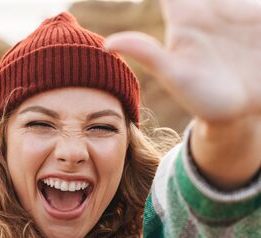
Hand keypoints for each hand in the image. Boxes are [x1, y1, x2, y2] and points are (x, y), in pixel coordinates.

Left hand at [105, 0, 260, 122]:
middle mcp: (210, 5)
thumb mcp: (177, 77)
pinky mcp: (258, 16)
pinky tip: (243, 6)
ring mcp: (236, 8)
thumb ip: (148, 55)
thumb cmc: (205, 99)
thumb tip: (107, 43)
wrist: (243, 111)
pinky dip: (248, 1)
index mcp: (186, 15)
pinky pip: (252, 2)